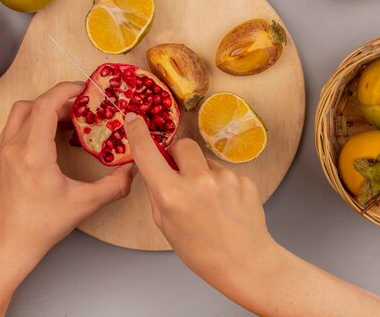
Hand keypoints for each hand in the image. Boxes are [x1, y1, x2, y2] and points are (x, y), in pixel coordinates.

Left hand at [0, 81, 133, 268]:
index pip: (46, 105)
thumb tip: (133, 170)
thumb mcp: (84, 204)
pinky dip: (31, 124)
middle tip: (79, 110)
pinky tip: (48, 141)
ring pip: (20, 114)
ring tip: (64, 123)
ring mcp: (1, 152)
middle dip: (58, 101)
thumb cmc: (43, 225)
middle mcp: (13, 147)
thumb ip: (114, 186)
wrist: (10, 243)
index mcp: (33, 154)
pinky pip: (12, 129)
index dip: (65, 91)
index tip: (83, 89)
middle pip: (33, 105)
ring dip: (42, 111)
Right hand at [124, 113, 379, 316]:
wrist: (246, 263)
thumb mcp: (165, 225)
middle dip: (178, 155)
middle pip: (182, 145)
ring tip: (209, 201)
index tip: (133, 117)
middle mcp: (197, 181)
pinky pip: (224, 171)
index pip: (148, 153)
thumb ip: (158, 193)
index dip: (137, 131)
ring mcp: (224, 178)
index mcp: (172, 195)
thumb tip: (156, 169)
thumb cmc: (200, 251)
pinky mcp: (243, 179)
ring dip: (201, 172)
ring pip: (205, 159)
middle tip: (181, 175)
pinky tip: (225, 204)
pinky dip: (220, 183)